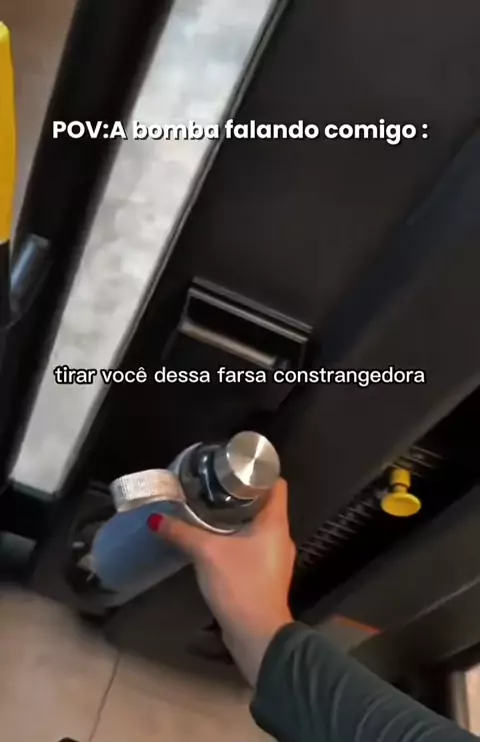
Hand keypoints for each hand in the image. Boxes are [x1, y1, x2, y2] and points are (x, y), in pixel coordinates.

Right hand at [147, 478, 295, 683]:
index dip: (259, 471)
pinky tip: (216, 541)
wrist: (257, 635)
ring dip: (238, 519)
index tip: (234, 467)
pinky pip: (254, 547)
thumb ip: (182, 533)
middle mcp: (281, 537)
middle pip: (266, 504)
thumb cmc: (240, 584)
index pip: (277, 484)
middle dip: (242, 495)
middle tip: (215, 486)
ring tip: (211, 510)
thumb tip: (156, 518)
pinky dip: (238, 539)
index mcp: (276, 523)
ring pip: (259, 527)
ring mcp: (276, 558)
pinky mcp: (267, 575)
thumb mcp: (207, 554)